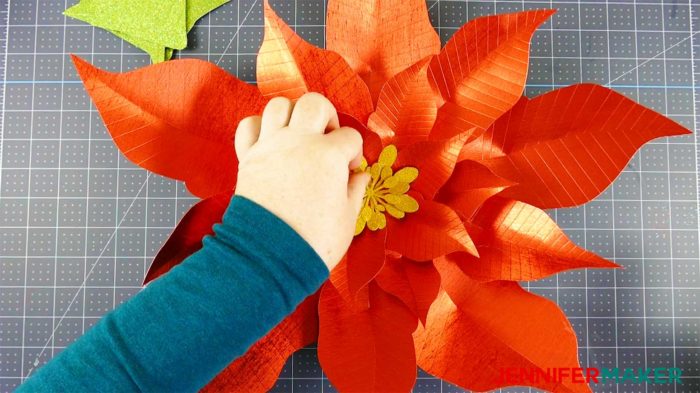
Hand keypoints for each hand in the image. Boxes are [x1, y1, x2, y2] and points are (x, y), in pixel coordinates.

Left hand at [234, 93, 369, 269]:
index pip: (350, 137)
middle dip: (326, 116)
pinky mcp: (247, 158)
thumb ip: (356, 190)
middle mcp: (298, 143)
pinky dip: (259, 127)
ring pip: (279, 105)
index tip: (350, 172)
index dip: (354, 153)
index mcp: (328, 156)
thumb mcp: (348, 219)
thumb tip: (360, 175)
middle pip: (314, 103)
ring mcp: (270, 147)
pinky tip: (270, 141)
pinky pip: (248, 126)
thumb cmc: (313, 242)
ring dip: (292, 115)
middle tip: (328, 138)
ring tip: (299, 135)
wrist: (269, 258)